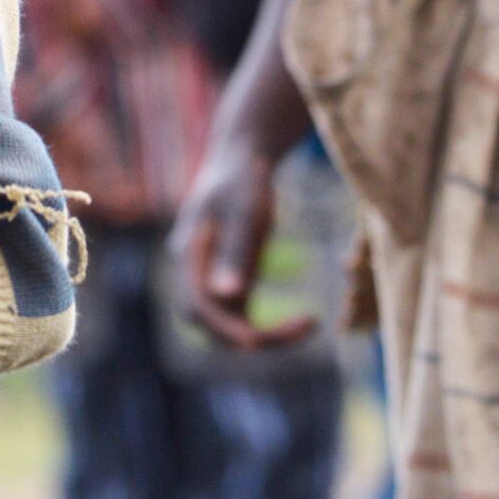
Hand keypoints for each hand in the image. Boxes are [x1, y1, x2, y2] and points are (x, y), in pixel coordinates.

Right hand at [169, 138, 312, 349]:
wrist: (242, 159)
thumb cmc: (243, 179)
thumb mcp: (244, 212)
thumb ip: (235, 254)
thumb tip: (228, 298)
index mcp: (188, 255)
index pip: (196, 308)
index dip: (225, 329)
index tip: (261, 340)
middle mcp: (193, 273)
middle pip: (210, 325)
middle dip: (250, 338)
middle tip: (301, 329)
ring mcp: (210, 280)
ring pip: (228, 327)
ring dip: (265, 337)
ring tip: (310, 325)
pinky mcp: (229, 282)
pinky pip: (244, 318)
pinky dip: (270, 327)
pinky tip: (305, 320)